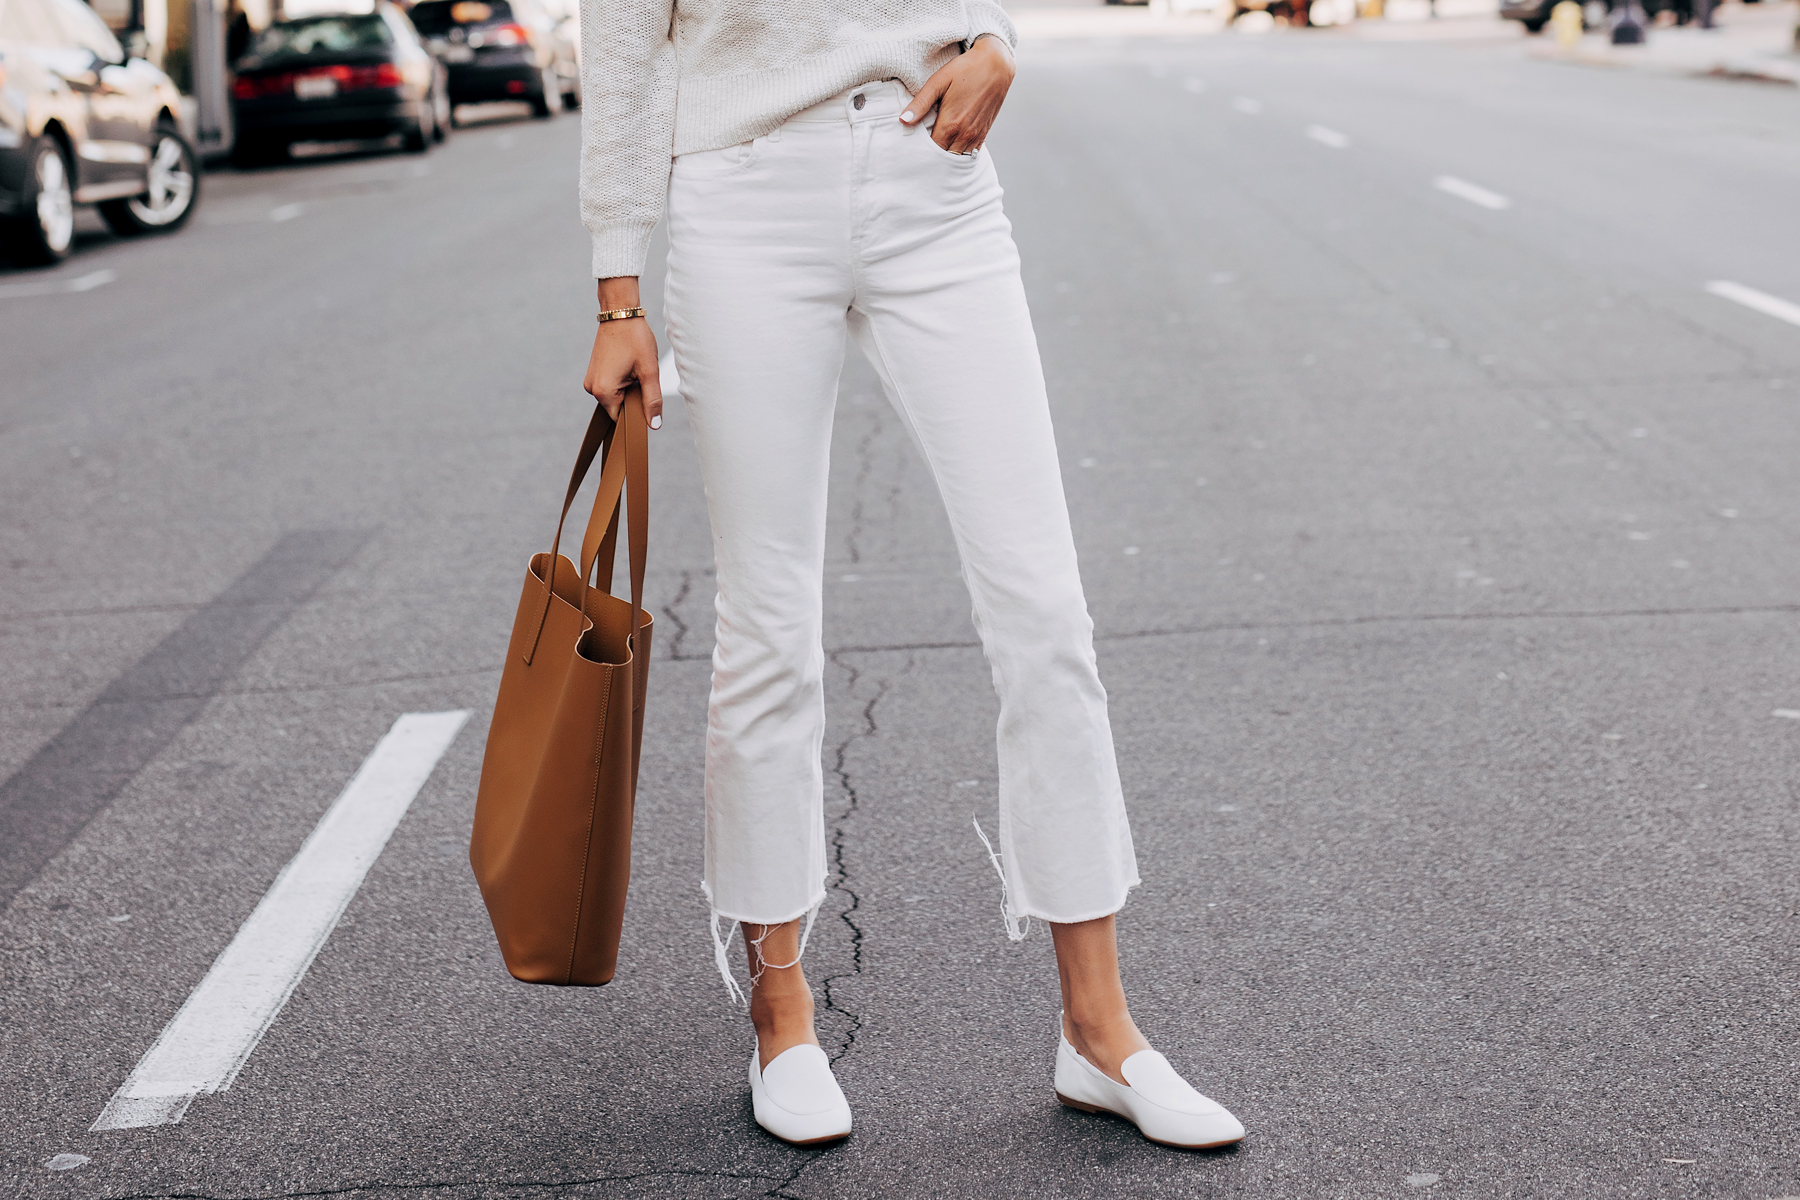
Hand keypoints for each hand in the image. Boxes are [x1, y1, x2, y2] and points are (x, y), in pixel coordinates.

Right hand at [583, 276, 663, 428]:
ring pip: (616, 396)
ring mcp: (591, 380)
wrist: (620, 313)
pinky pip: (611, 386)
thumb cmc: (635, 338)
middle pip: (618, 408)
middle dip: (633, 398)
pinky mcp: (594, 372)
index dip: (637, 412)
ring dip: (629, 388)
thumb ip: (652, 400)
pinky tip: (628, 366)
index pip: (621, 419)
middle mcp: (592, 389)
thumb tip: (654, 425)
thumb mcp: (649, 371)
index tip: (646, 395)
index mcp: (604, 391)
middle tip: (642, 376)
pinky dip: (623, 381)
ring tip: (634, 368)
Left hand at [900, 34, 1015, 153]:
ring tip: (935, 152)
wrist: (996, 64)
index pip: (931, 151)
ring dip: (946, 157)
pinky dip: (960, 153)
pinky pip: (970, 153)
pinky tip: (951, 147)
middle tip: (921, 152)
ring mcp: (975, 135)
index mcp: (950, 124)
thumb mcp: (938, 82)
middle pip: (944, 158)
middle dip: (932, 157)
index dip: (921, 152)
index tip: (913, 148)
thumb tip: (903, 120)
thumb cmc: (965, 69)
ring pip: (957, 158)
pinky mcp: (984, 132)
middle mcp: (964, 134)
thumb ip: (920, 103)